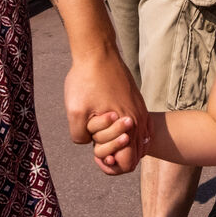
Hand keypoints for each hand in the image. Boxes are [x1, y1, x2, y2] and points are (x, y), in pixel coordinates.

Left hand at [64, 44, 148, 174]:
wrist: (97, 52)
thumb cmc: (86, 80)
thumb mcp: (74, 113)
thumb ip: (81, 137)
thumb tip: (90, 142)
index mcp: (127, 125)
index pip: (127, 164)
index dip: (109, 165)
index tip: (94, 151)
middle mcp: (139, 120)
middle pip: (134, 156)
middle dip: (113, 153)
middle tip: (95, 140)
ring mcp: (140, 110)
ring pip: (138, 142)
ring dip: (120, 142)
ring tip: (101, 132)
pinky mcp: (137, 101)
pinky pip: (139, 127)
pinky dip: (127, 132)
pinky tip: (111, 124)